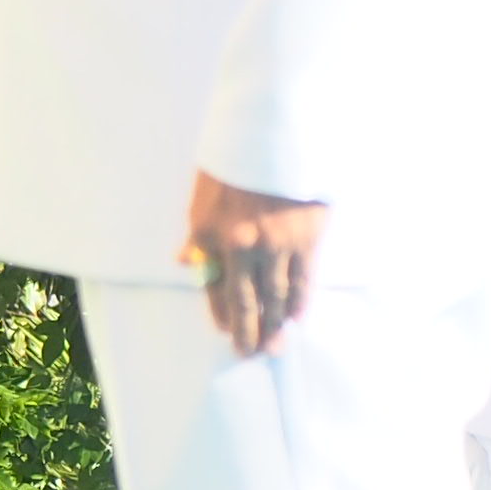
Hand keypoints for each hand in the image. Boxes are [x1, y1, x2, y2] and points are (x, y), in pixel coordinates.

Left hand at [184, 174, 326, 353]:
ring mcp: (276, 245)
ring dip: (275, 326)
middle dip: (248, 331)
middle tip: (250, 353)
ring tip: (274, 346)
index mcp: (210, 234)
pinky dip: (299, 303)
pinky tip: (296, 317)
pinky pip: (303, 281)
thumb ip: (197, 233)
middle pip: (245, 301)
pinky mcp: (307, 239)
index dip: (221, 313)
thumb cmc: (235, 161)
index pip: (214, 286)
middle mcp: (241, 246)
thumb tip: (183, 262)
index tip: (226, 331)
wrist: (276, 135)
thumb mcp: (203, 194)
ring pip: (276, 297)